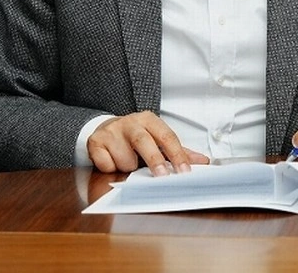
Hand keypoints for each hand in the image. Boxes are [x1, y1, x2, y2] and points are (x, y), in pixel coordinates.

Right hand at [88, 110, 208, 175]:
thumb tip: (202, 161)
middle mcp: (130, 122)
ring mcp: (111, 131)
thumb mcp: (157, 139)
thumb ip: (178, 150)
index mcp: (149, 120)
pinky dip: (112, 168)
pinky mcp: (95, 142)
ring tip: (129, 163)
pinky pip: (106, 164)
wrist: (104, 129)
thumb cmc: (135, 137)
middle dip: (155, 161)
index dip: (177, 155)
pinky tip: (113, 161)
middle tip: (163, 177)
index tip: (185, 171)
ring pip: (124, 158)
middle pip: (144, 141)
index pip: (167, 136)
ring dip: (129, 167)